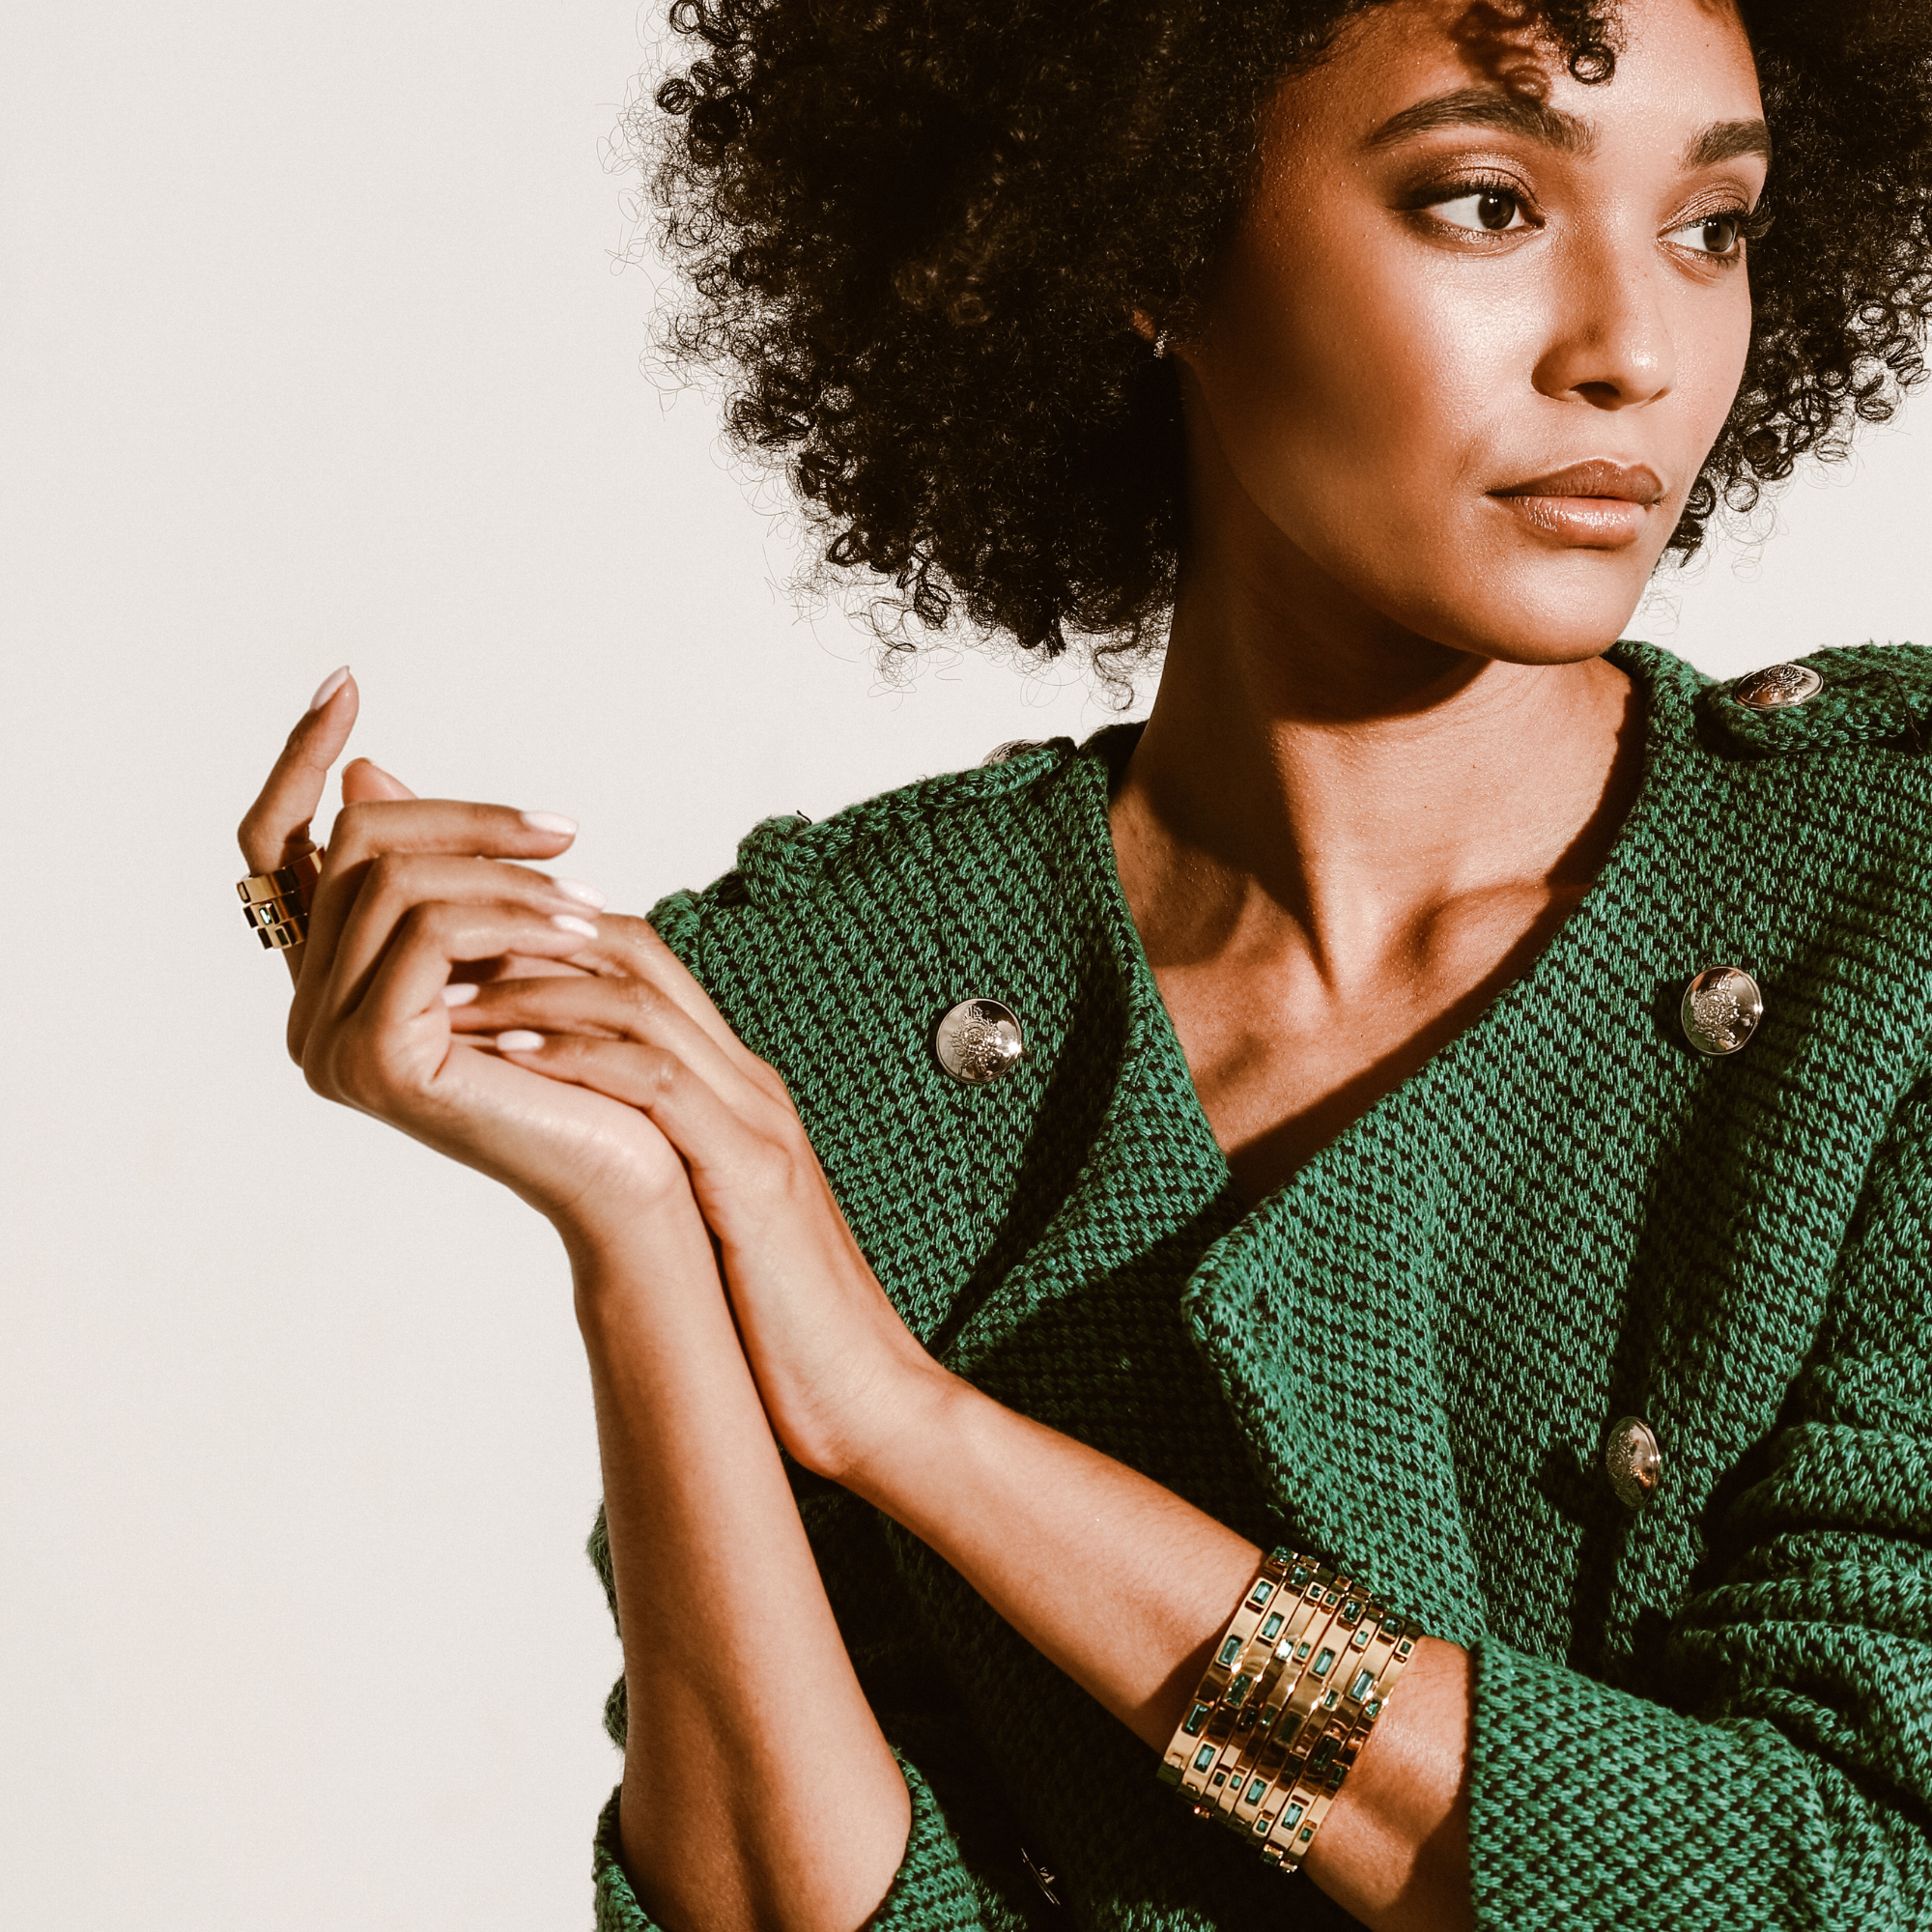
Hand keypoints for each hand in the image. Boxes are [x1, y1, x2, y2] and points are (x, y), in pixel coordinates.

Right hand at [236, 670, 694, 1234]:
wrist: (633, 1162)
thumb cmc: (580, 1049)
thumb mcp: (506, 937)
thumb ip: (437, 867)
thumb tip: (372, 769)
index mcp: (327, 975)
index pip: (273, 845)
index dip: (298, 759)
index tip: (345, 684)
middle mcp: (307, 1010)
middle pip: (353, 841)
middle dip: (465, 818)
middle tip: (562, 829)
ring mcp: (327, 1043)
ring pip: (395, 879)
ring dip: (509, 875)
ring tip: (593, 899)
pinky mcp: (372, 1060)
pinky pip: (428, 933)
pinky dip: (513, 917)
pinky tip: (581, 933)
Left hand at [443, 938, 949, 1480]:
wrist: (870, 1394)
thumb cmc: (782, 1323)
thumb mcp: (708, 1218)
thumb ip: (656, 1168)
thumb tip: (568, 1158)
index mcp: (740, 1089)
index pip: (643, 966)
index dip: (547, 941)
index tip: (454, 956)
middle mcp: (751, 1085)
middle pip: (639, 954)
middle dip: (530, 935)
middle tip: (434, 948)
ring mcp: (758, 1123)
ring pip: (642, 1004)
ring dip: (535, 989)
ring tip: (446, 996)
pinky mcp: (754, 1176)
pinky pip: (661, 1086)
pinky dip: (581, 1060)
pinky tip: (510, 1059)